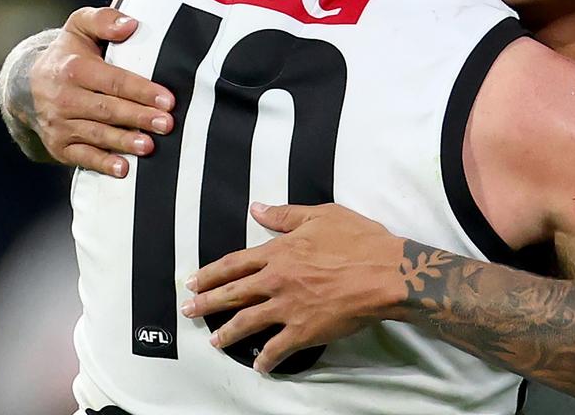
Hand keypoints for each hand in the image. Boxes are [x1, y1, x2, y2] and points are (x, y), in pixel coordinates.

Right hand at [29, 6, 175, 176]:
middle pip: (107, 109)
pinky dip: (102, 164)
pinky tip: (123, 169)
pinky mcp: (59, 146)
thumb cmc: (72, 52)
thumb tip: (130, 24)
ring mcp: (58, 124)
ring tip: (150, 147)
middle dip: (138, 117)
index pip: (112, 80)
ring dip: (124, 142)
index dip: (141, 90)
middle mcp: (62, 98)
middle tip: (167, 124)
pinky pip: (82, 157)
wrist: (29, 84)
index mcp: (72, 68)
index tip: (168, 100)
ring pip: (96, 134)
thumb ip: (104, 20)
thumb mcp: (80, 27)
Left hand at [182, 203, 407, 372]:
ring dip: (227, 333)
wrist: (385, 273)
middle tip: (189, 312)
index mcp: (279, 252)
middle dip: (206, 304)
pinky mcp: (304, 331)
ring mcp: (288, 308)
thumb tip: (256, 209)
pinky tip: (260, 365)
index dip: (211, 273)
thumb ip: (285, 215)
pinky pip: (278, 349)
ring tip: (215, 341)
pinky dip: (266, 359)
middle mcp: (276, 281)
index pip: (234, 264)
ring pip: (247, 323)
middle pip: (232, 294)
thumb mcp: (321, 215)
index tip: (192, 281)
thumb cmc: (358, 240)